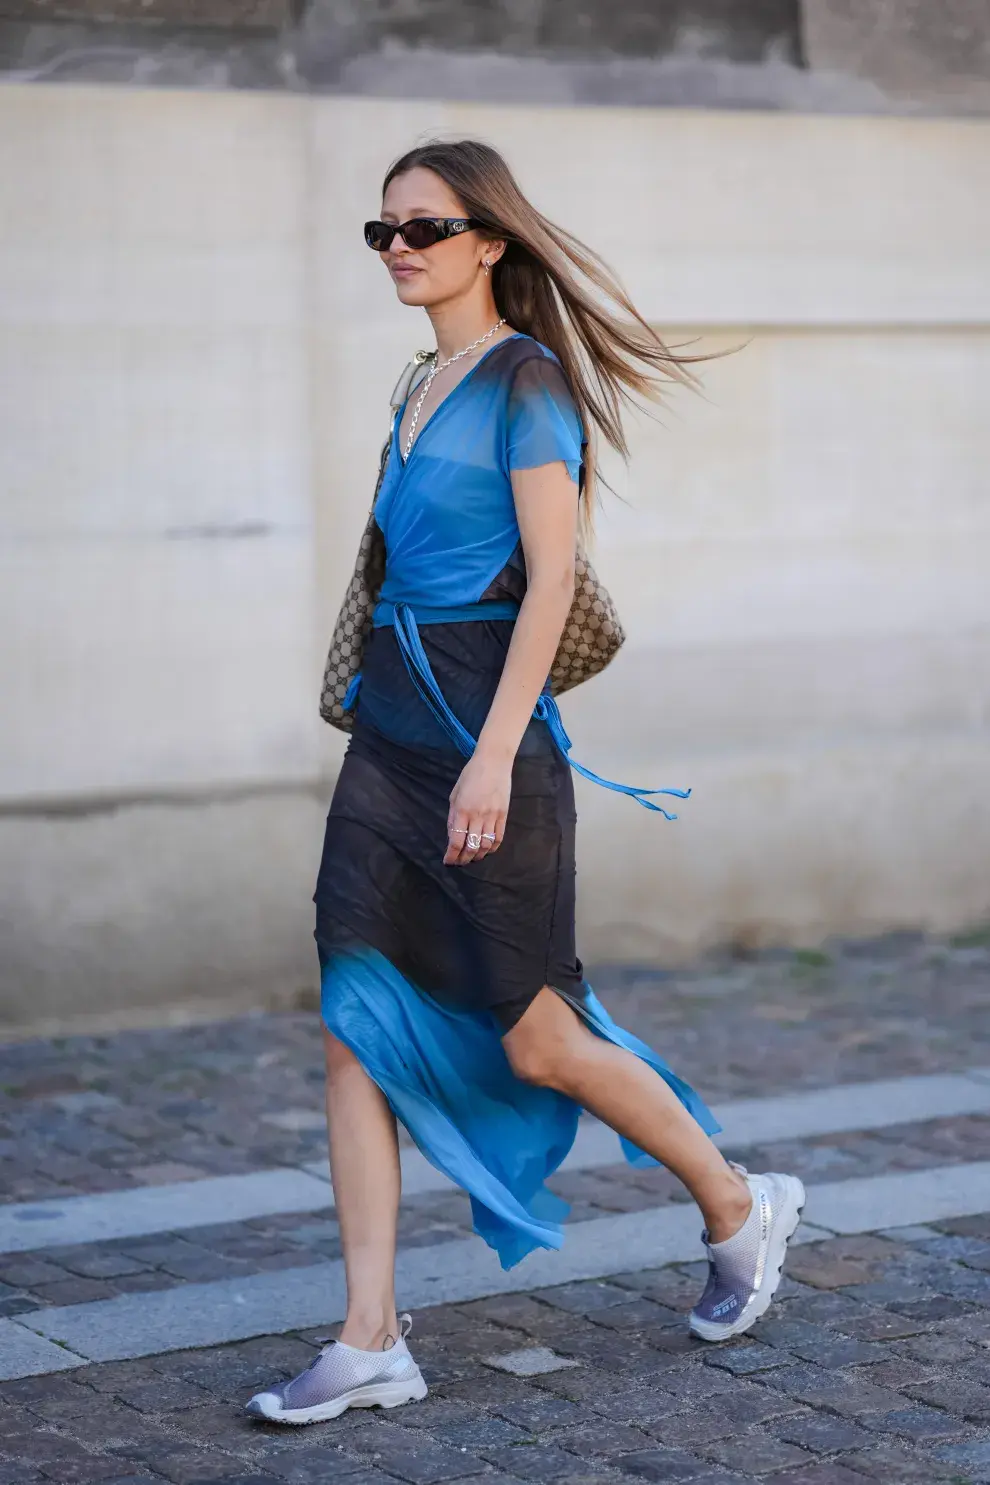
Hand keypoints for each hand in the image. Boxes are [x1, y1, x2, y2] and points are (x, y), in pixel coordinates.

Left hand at [445, 751, 510, 866]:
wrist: (493, 762)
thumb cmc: (470, 775)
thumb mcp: (455, 794)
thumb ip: (453, 816)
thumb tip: (452, 835)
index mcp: (462, 810)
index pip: (456, 841)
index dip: (451, 855)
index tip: (448, 861)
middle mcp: (477, 816)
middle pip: (471, 847)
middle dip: (464, 859)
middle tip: (459, 862)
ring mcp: (492, 816)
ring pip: (485, 845)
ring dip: (478, 855)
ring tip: (472, 858)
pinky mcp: (504, 815)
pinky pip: (499, 837)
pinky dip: (492, 848)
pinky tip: (486, 850)